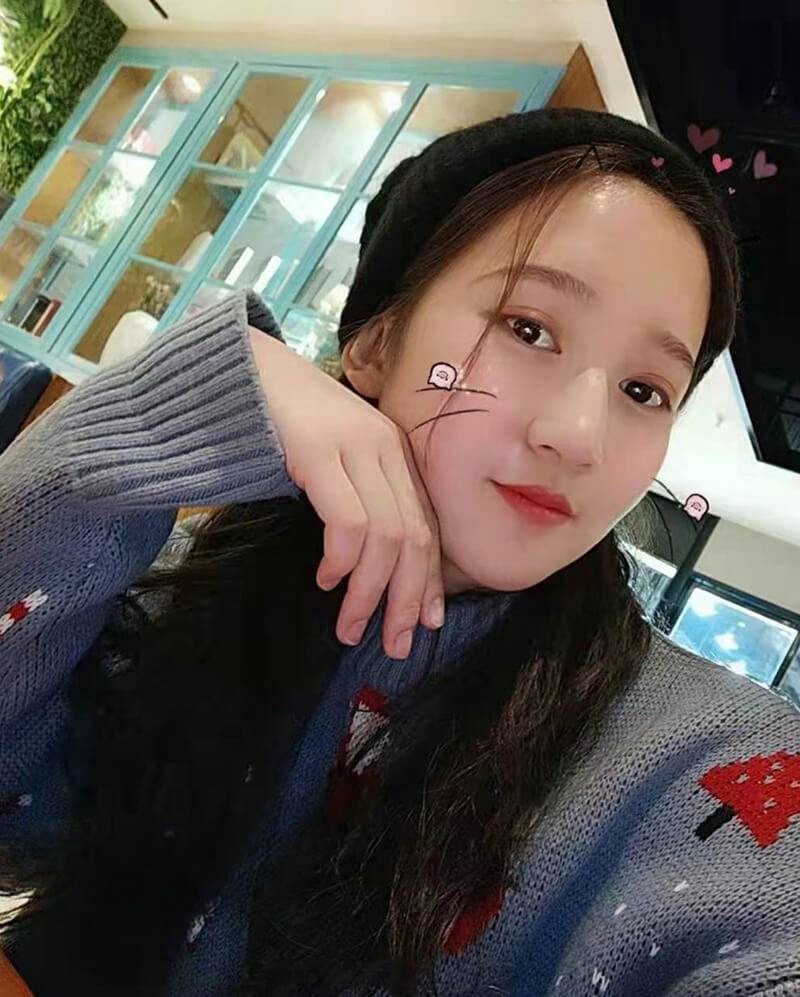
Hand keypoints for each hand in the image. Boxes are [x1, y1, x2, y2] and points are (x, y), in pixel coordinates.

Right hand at [248, 327, 443, 659]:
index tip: (426, 624)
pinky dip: (343, 560)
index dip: (429, 581)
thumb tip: (371, 569)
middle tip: (395, 644)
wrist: (236, 368)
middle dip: (408, 600)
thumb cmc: (281, 424)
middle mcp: (385, 447)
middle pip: (414, 537)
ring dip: (370, 593)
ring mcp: (354, 445)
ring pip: (386, 537)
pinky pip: (348, 520)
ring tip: (350, 626)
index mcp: (394, 452)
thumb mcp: (334, 463)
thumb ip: (359, 500)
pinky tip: (327, 579)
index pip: (427, 526)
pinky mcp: (320, 450)